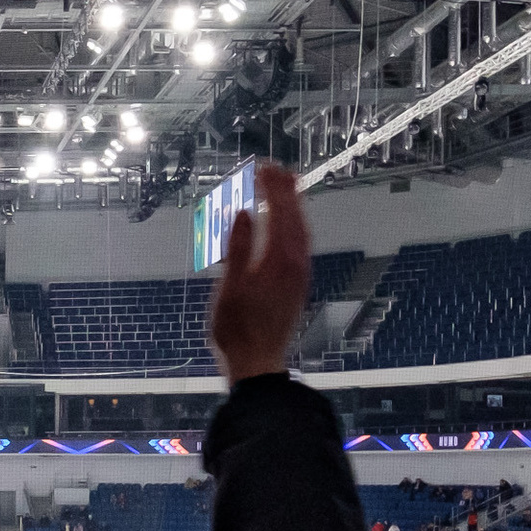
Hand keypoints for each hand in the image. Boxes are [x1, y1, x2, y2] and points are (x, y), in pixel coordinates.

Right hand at [207, 166, 309, 383]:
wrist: (257, 363)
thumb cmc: (237, 329)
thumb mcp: (229, 286)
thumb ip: (237, 246)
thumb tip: (242, 212)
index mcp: (278, 259)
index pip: (278, 211)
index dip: (270, 187)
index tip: (261, 167)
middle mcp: (295, 262)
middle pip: (294, 216)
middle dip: (285, 190)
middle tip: (273, 169)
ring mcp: (300, 273)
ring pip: (301, 229)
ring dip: (292, 206)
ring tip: (283, 188)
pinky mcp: (298, 283)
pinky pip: (301, 243)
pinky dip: (293, 225)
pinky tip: (285, 225)